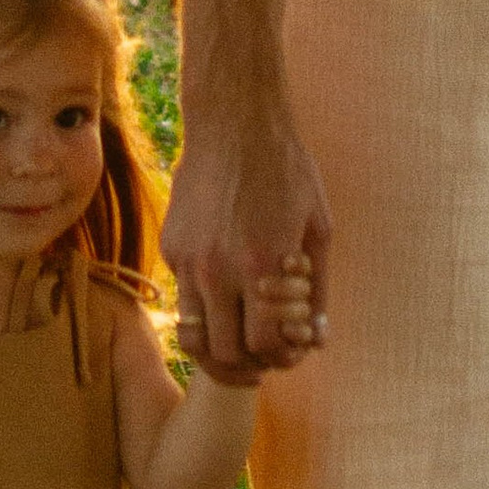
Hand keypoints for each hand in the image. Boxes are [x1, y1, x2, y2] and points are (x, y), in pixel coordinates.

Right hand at [162, 95, 330, 372]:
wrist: (234, 124)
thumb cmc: (286, 171)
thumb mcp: (317, 228)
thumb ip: (316, 289)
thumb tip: (316, 338)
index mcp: (263, 264)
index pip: (266, 344)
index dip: (282, 357)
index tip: (291, 350)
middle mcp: (220, 270)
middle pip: (228, 353)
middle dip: (253, 365)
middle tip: (267, 359)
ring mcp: (189, 262)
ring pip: (195, 340)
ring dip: (220, 355)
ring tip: (240, 350)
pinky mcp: (171, 251)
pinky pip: (184, 302)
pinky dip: (205, 316)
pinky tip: (225, 303)